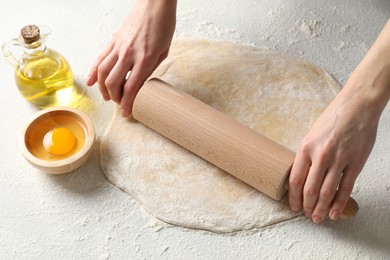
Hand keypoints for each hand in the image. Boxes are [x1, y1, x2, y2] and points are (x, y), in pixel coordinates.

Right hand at [87, 0, 176, 116]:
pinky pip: (99, 58)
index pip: (132, 87)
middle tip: (120, 103)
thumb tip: (140, 82)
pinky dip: (93, 72)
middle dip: (115, 98)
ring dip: (102, 88)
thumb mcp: (164, 51)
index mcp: (145, 58)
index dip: (128, 104)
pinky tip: (91, 82)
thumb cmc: (163, 26)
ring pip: (102, 72)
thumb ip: (151, 68)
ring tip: (107, 96)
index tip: (127, 113)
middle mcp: (129, 54)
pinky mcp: (113, 41)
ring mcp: (118, 46)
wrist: (155, 4)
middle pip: (113, 82)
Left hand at [288, 75, 379, 222]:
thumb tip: (301, 177)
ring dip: (321, 208)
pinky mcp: (355, 163)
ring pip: (327, 192)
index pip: (296, 179)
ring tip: (318, 218)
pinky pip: (346, 188)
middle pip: (310, 189)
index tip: (293, 205)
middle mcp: (321, 155)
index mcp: (306, 148)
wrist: (356, 107)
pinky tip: (334, 212)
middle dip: (306, 206)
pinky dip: (339, 203)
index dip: (293, 197)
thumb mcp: (311, 135)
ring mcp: (339, 160)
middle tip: (306, 215)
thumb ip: (306, 156)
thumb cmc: (332, 120)